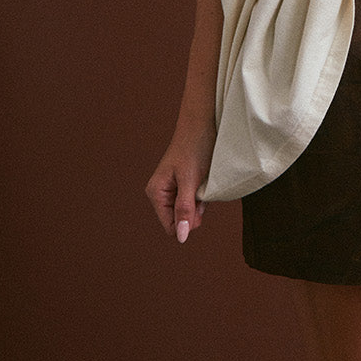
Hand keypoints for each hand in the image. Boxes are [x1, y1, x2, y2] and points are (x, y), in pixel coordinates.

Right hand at [145, 119, 214, 243]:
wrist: (202, 123)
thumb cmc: (195, 148)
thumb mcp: (191, 181)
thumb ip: (185, 209)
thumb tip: (181, 237)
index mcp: (156, 193)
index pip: (171, 227)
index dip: (188, 221)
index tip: (198, 203)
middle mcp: (161, 193)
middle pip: (181, 221)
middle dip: (195, 211)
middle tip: (201, 188)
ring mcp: (172, 189)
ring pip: (189, 211)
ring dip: (200, 203)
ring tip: (203, 182)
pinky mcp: (183, 185)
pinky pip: (194, 201)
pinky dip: (202, 195)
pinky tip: (204, 180)